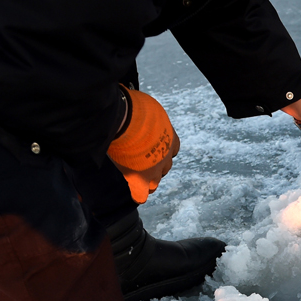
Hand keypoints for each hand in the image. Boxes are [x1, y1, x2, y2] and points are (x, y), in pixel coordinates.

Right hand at [108, 87, 178, 203]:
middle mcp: (167, 155)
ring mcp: (154, 169)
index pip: (172, 150)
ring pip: (154, 182)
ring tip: (138, 178)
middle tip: (141, 162)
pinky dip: (138, 194)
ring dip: (148, 181)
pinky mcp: (140, 179)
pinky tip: (135, 194)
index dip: (162, 151)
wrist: (127, 119)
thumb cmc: (135, 107)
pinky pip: (141, 193)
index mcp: (171, 138)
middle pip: (164, 167)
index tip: (152, 150)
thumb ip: (147, 116)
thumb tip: (137, 106)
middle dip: (155, 166)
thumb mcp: (148, 108)